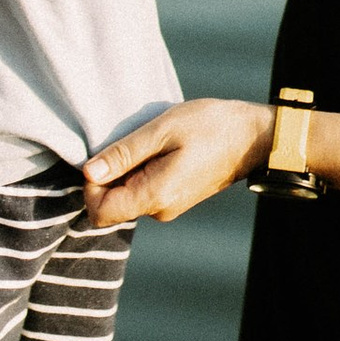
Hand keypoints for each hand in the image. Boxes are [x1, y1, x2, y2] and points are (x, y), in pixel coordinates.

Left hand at [82, 98, 271, 228]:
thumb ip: (123, 155)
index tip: (104, 157)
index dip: (90, 187)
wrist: (251, 136)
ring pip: (127, 196)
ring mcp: (168, 207)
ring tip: (151, 143)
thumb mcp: (161, 131)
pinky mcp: (174, 199)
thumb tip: (88, 173)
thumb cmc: (209, 126)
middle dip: (110, 175)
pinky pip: (143, 191)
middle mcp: (160, 211)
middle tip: (132, 142)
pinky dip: (141, 171)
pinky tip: (160, 148)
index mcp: (155, 197)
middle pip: (112, 205)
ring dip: (127, 170)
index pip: (100, 213)